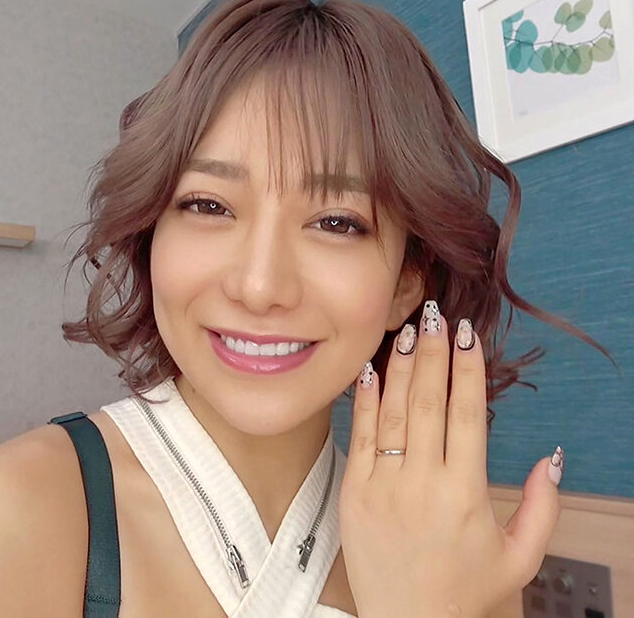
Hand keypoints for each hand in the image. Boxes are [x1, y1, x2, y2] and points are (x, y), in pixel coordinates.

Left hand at [339, 303, 562, 617]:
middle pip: (429, 403)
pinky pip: (360, 437)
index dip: (467, 370)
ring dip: (401, 368)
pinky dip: (365, 401)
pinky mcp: (354, 493)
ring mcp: (382, 486)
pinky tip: (371, 371)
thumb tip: (551, 458)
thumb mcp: (518, 558)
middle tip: (435, 315)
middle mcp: (422, 483)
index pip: (467, 415)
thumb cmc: (461, 592)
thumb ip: (542, 508)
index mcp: (465, 494)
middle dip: (432, 354)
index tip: (467, 335)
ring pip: (393, 413)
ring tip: (406, 331)